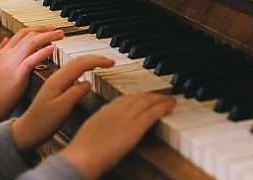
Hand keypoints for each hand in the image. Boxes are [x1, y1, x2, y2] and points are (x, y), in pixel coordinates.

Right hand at [0, 27, 63, 121]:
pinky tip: (53, 48)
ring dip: (48, 36)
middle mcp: (8, 54)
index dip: (37, 29)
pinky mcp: (18, 74)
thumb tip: (5, 38)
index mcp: (3, 52)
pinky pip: (31, 60)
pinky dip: (42, 52)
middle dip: (45, 30)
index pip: (21, 33)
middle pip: (28, 34)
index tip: (48, 29)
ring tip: (60, 36)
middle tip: (59, 32)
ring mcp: (12, 63)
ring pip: (31, 42)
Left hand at [11, 56, 114, 152]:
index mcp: (57, 81)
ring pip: (74, 64)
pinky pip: (71, 72)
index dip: (98, 60)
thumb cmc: (42, 123)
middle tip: (110, 61)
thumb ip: (75, 94)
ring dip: (89, 61)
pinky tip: (85, 73)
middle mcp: (55, 78)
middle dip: (96, 58)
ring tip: (101, 64)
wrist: (25, 131)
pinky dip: (82, 68)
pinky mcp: (54, 88)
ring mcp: (54, 82)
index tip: (111, 63)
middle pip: (77, 60)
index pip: (81, 63)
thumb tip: (88, 83)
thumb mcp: (61, 109)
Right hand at [59, 92, 175, 179]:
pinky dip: (164, 106)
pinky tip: (171, 105)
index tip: (144, 97)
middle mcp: (116, 110)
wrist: (82, 157)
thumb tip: (103, 133)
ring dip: (161, 98)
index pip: (124, 99)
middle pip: (138, 97)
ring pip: (148, 101)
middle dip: (151, 95)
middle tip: (161, 96)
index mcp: (104, 111)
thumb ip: (99, 128)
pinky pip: (153, 112)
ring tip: (170, 99)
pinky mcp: (135, 126)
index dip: (137, 97)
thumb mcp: (89, 134)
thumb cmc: (81, 153)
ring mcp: (127, 117)